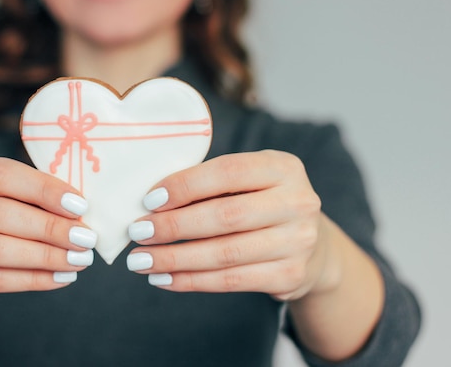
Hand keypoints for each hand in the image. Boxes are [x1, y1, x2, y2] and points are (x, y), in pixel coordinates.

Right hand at [0, 153, 96, 310]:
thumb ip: (22, 193)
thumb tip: (78, 208)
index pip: (0, 173)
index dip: (43, 188)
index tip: (80, 205)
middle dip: (50, 227)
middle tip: (86, 237)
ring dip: (46, 256)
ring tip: (79, 260)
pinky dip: (33, 280)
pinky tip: (60, 278)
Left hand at [127, 150, 339, 300]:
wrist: (313, 246)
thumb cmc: (262, 204)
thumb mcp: (249, 181)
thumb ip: (211, 183)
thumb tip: (151, 201)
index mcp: (283, 168)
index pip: (228, 172)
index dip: (185, 186)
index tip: (149, 200)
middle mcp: (298, 203)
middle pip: (225, 216)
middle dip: (174, 226)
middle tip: (137, 232)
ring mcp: (298, 242)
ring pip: (224, 254)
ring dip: (175, 259)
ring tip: (141, 261)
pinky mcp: (290, 276)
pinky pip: (230, 281)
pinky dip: (191, 281)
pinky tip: (164, 279)